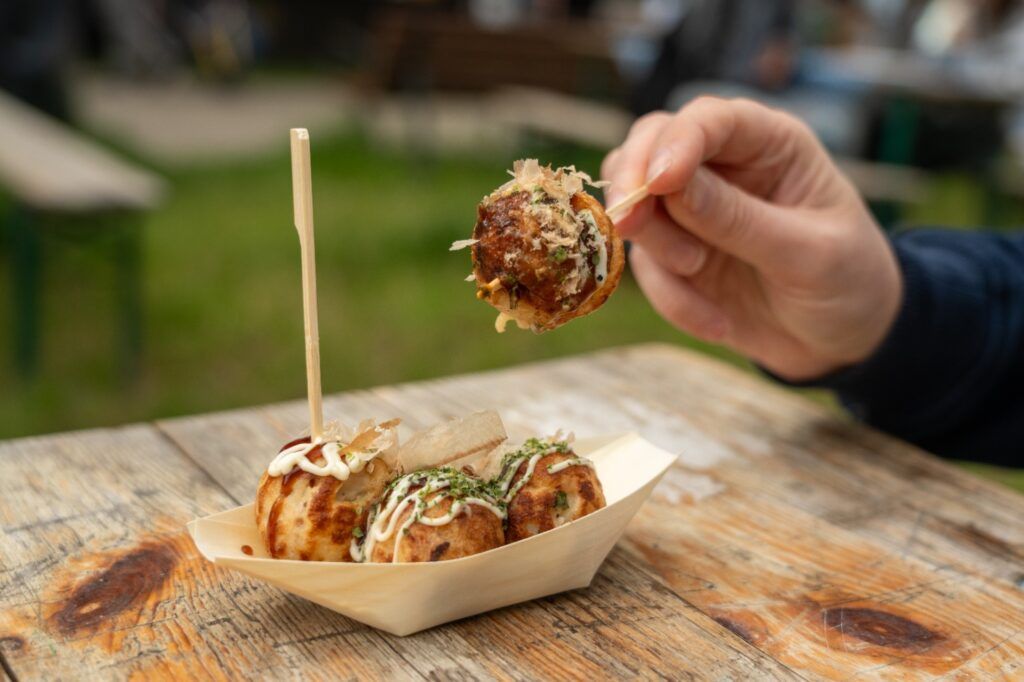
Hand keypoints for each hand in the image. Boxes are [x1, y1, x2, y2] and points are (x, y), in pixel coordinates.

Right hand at [602, 97, 901, 380]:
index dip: (677, 142)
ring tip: (697, 276)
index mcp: (769, 145)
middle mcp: (723, 166)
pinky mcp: (675, 256)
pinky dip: (670, 297)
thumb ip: (741, 220)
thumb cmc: (847, 282)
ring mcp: (693, 212)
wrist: (843, 341)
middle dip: (632, 182)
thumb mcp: (810, 254)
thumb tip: (669, 187)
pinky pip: (646, 266)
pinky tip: (717, 324)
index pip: (710, 120)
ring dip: (656, 248)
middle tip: (628, 226)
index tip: (659, 183)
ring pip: (637, 205)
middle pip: (650, 144)